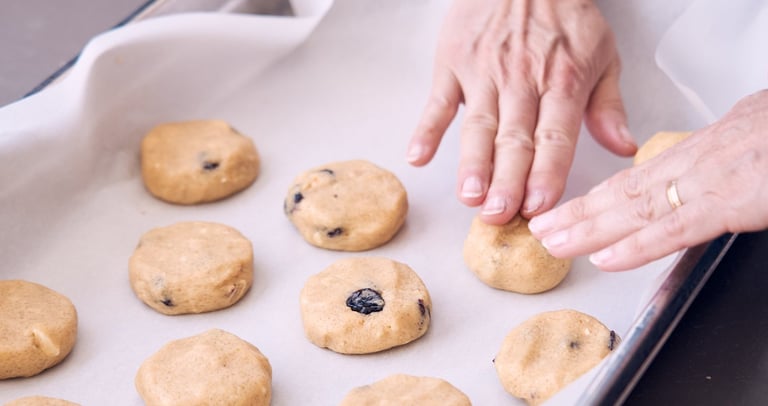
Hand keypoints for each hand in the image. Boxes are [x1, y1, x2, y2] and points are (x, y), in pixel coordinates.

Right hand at [406, 0, 636, 224]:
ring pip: (478, 125)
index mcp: (563, 81)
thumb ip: (608, 105)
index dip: (547, 173)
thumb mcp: (602, 52)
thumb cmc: (563, 13)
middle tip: (499, 215)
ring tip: (470, 195)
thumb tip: (624, 148)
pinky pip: (438, 101)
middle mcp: (522, 80)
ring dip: (472, 162)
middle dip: (507, 180)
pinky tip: (417, 156)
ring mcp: (485, 72)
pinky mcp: (454, 63)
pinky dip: (426, 128)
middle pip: (514, 139)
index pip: (555, 136)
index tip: (540, 206)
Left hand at [529, 89, 767, 270]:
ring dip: (590, 228)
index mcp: (705, 146)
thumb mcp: (756, 129)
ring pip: (636, 207)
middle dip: (579, 212)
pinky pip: (675, 227)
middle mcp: (699, 159)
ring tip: (553, 241)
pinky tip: (603, 257)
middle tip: (541, 228)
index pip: (638, 175)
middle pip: (625, 190)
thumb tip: (708, 163)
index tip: (568, 209)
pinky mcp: (733, 200)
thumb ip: (724, 152)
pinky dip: (636, 245)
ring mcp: (713, 179)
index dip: (599, 195)